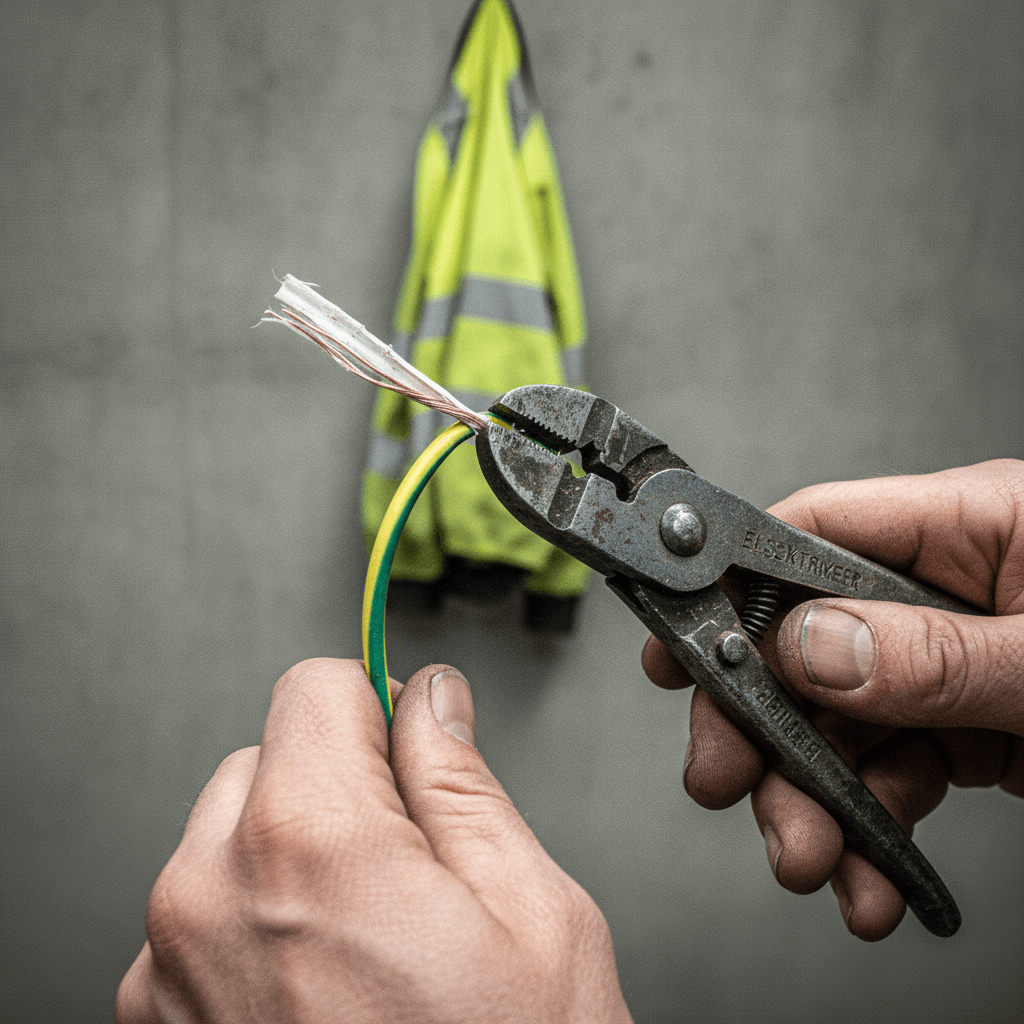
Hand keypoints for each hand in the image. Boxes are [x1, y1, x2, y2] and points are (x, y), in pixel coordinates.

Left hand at [116, 659, 631, 1022]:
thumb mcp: (531, 910)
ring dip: (296, 854)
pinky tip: (327, 986)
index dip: (377, 703)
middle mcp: (207, 898)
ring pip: (231, 834)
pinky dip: (259, 921)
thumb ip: (461, 780)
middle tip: (411, 864)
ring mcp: (166, 971)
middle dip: (338, 784)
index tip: (408, 742)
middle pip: (268, 756)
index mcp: (308, 842)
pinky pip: (204, 914)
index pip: (314, 684)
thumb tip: (431, 700)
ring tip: (373, 940)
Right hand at [642, 459, 1023, 939]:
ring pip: (844, 720)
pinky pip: (897, 771)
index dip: (730, 583)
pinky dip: (875, 829)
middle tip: (728, 782)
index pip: (813, 531)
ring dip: (817, 800)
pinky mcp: (976, 726)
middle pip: (809, 641)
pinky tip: (871, 877)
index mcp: (973, 524)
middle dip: (764, 723)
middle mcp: (950, 587)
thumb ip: (938, 656)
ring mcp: (957, 661)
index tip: (678, 642)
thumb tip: (812, 646)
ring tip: (814, 863)